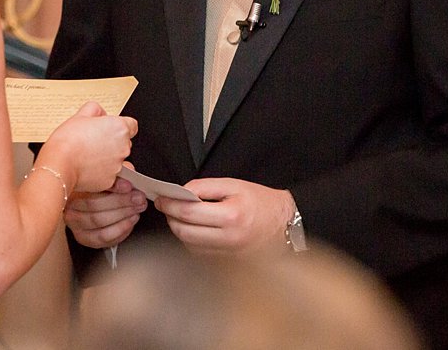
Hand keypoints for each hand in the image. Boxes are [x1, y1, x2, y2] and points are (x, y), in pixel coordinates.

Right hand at [44, 100, 136, 193]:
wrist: (59, 163)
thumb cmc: (68, 141)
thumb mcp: (80, 115)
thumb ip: (95, 110)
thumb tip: (99, 113)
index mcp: (119, 128)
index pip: (132, 126)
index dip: (119, 126)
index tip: (110, 129)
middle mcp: (123, 147)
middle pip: (125, 143)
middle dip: (113, 142)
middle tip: (94, 141)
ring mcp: (118, 165)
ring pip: (118, 160)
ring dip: (108, 158)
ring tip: (89, 156)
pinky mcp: (111, 181)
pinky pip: (111, 176)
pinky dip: (103, 173)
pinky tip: (89, 167)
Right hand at [64, 175, 147, 249]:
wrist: (95, 204)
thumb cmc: (101, 187)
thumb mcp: (109, 175)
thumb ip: (117, 173)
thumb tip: (129, 174)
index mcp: (72, 189)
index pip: (92, 187)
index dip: (113, 187)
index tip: (129, 186)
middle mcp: (70, 208)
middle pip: (95, 206)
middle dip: (122, 202)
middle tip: (139, 198)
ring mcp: (76, 226)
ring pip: (100, 223)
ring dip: (123, 216)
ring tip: (137, 209)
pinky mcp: (85, 238)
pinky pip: (103, 238)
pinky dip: (120, 230)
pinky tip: (131, 220)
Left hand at [156, 177, 294, 253]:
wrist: (287, 225)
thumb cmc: (262, 202)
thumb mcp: (235, 185)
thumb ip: (205, 187)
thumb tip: (180, 192)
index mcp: (231, 216)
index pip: (188, 212)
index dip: (169, 204)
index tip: (161, 198)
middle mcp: (228, 239)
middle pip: (184, 232)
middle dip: (170, 218)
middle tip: (166, 206)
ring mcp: (227, 255)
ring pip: (188, 245)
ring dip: (179, 230)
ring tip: (180, 216)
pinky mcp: (227, 264)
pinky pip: (199, 253)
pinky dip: (191, 241)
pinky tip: (194, 229)